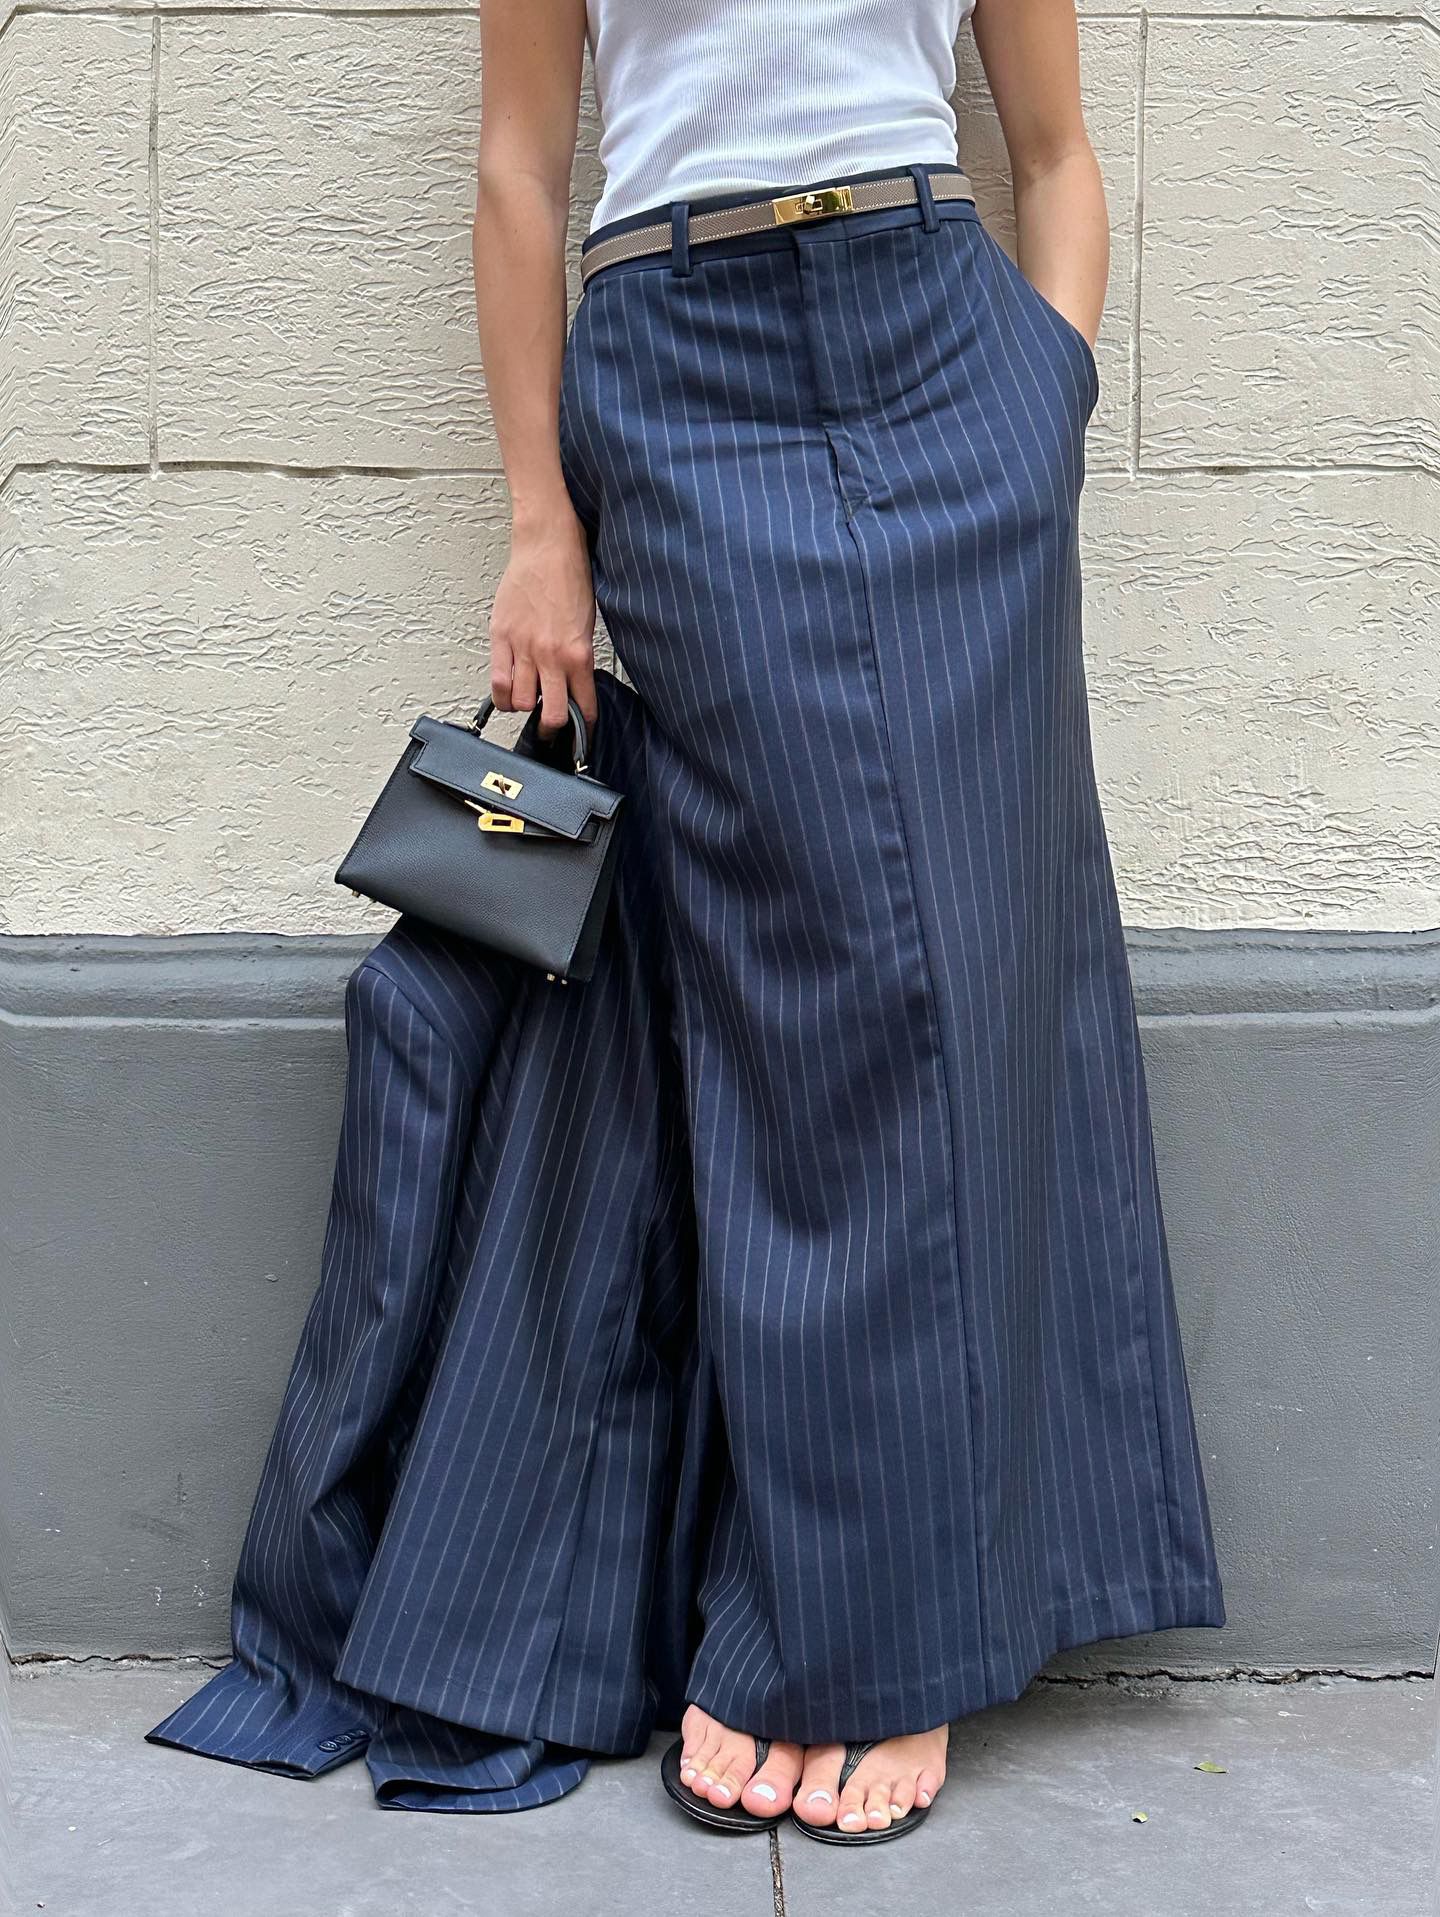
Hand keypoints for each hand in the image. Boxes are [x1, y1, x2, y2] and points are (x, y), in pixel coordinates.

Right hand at [488, 508, 597, 737]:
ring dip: (525, 709)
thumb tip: (574, 684)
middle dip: (552, 728)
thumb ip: (578, 656)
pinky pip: (497, 681)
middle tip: (552, 728)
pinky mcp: (501, 637)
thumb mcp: (587, 623)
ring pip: (520, 702)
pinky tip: (507, 695)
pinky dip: (502, 696)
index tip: (582, 732)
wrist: (547, 545)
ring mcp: (523, 647)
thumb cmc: (570, 576)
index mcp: (578, 653)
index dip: (583, 726)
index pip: (582, 706)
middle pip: (550, 714)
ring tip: (529, 703)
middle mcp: (550, 655)